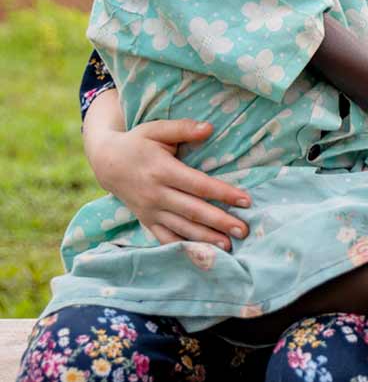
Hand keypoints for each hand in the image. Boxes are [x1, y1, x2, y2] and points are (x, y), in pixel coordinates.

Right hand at [87, 119, 250, 250]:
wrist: (106, 162)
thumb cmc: (137, 143)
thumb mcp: (156, 129)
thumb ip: (183, 128)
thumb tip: (209, 128)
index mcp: (162, 171)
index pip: (198, 185)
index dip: (222, 193)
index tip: (246, 200)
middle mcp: (156, 194)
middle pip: (193, 210)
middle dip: (220, 221)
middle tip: (244, 230)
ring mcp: (149, 211)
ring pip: (181, 228)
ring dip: (205, 238)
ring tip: (229, 246)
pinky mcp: (146, 220)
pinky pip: (164, 237)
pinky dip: (182, 247)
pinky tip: (201, 254)